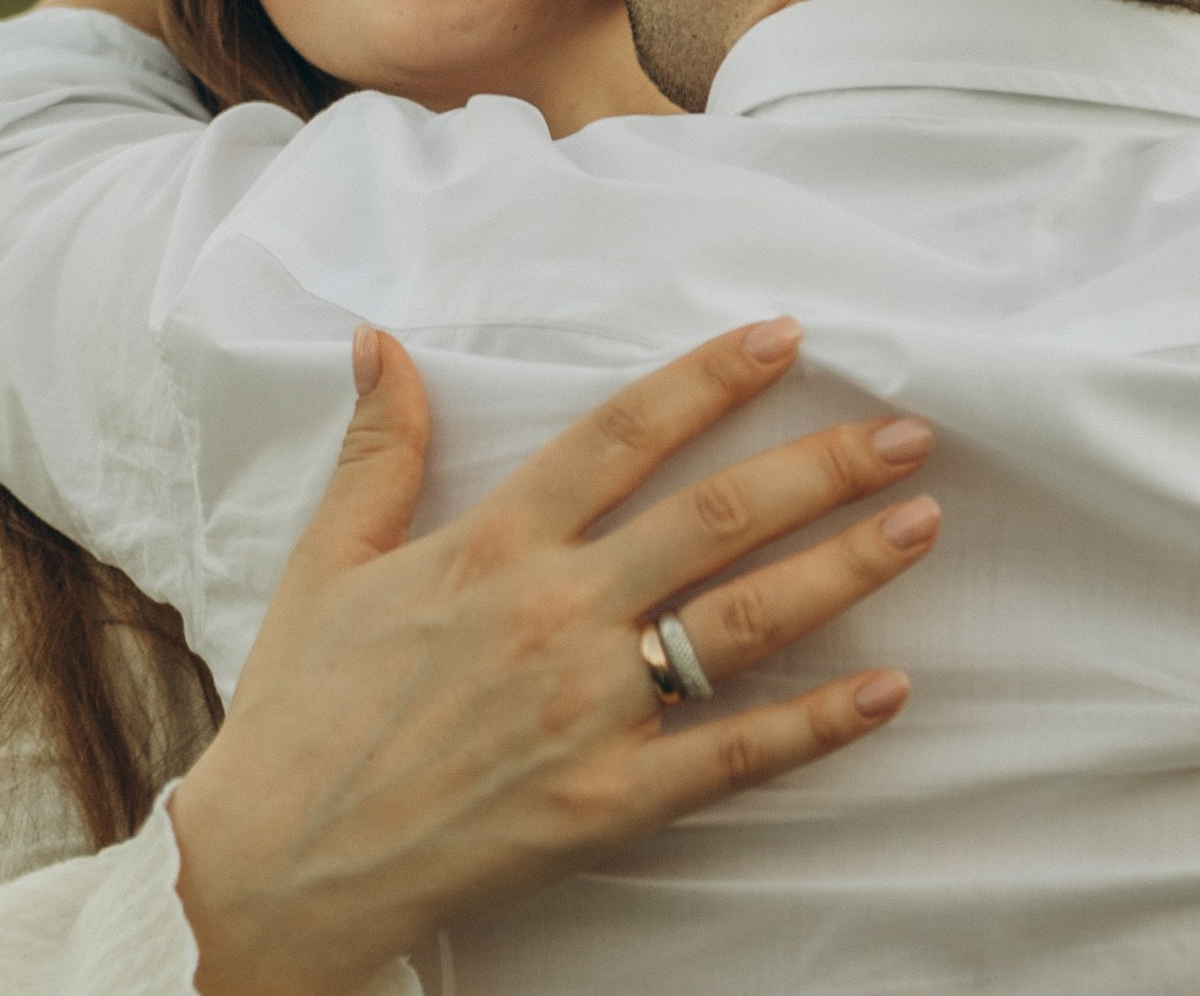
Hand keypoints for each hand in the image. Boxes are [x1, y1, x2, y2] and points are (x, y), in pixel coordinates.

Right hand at [170, 321, 938, 995]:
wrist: (280, 861)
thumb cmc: (302, 709)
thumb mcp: (327, 562)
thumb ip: (377, 451)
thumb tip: (381, 342)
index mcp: (489, 546)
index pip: (621, 436)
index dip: (708, 379)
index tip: (784, 338)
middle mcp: (553, 614)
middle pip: (713, 518)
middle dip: (820, 467)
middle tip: (908, 433)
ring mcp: (589, 710)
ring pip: (742, 624)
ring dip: (842, 568)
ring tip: (919, 524)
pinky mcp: (608, 801)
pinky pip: (732, 756)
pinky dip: (817, 725)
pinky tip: (888, 689)